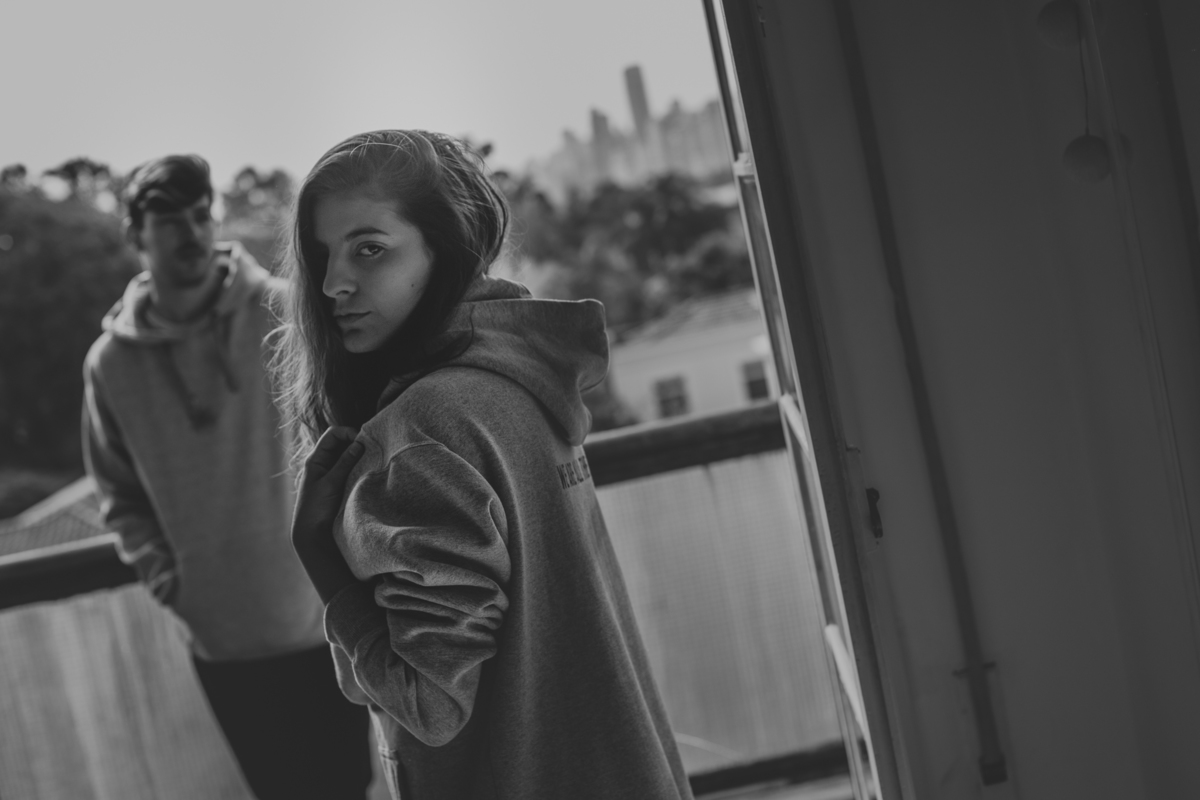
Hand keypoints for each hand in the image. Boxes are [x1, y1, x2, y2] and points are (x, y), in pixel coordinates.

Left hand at [292, 426, 364, 602]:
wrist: (312, 534)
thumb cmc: (316, 508)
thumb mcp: (331, 483)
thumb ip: (345, 462)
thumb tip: (359, 443)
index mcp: (315, 460)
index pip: (333, 434)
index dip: (349, 433)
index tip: (363, 442)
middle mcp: (322, 464)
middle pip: (341, 442)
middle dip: (357, 443)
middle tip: (371, 450)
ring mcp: (330, 474)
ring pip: (347, 455)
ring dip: (359, 455)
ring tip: (372, 460)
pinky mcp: (338, 484)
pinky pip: (350, 469)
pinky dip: (359, 466)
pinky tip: (368, 471)